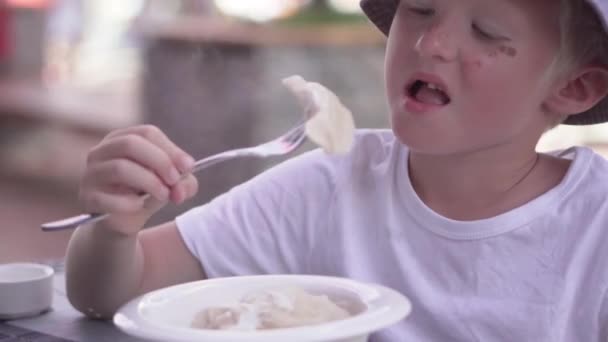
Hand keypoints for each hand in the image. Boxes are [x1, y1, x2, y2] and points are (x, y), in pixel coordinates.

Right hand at [79, 125, 197, 233]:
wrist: (123, 222)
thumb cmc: (147, 194)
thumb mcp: (172, 186)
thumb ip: (184, 183)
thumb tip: (182, 187)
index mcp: (122, 139)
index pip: (147, 133)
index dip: (171, 149)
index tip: (188, 167)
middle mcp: (102, 151)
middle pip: (131, 143)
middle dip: (160, 162)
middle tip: (175, 181)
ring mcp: (91, 174)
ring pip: (120, 167)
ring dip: (150, 182)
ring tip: (164, 196)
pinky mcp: (87, 197)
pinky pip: (109, 198)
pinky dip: (130, 204)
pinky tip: (138, 207)